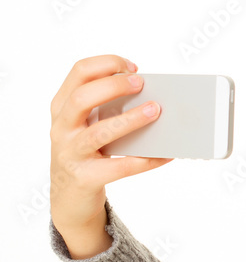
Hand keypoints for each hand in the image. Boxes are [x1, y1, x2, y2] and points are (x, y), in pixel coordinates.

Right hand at [49, 54, 172, 235]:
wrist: (68, 197)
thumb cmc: (85, 152)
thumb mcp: (86, 125)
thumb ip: (106, 107)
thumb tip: (151, 96)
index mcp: (62, 107)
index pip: (79, 73)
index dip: (107, 64)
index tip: (133, 68)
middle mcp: (62, 128)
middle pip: (82, 98)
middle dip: (114, 86)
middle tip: (141, 83)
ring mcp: (71, 153)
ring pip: (100, 132)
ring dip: (131, 119)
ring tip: (155, 111)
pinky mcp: (86, 178)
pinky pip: (121, 167)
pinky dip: (146, 160)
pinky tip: (166, 154)